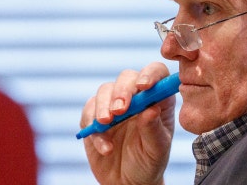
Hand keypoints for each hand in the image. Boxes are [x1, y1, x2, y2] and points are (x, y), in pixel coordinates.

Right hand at [80, 62, 175, 184]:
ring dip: (103, 106)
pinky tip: (106, 148)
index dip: (150, 74)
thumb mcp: (157, 149)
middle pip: (126, 77)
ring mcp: (113, 104)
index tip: (143, 87)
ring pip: (105, 90)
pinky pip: (89, 114)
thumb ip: (153, 129)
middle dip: (122, 91)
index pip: (156, 73)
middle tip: (120, 110)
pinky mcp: (94, 117)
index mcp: (158, 98)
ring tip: (106, 124)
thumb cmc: (150, 162)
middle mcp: (136, 96)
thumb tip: (151, 109)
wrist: (129, 182)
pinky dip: (94, 130)